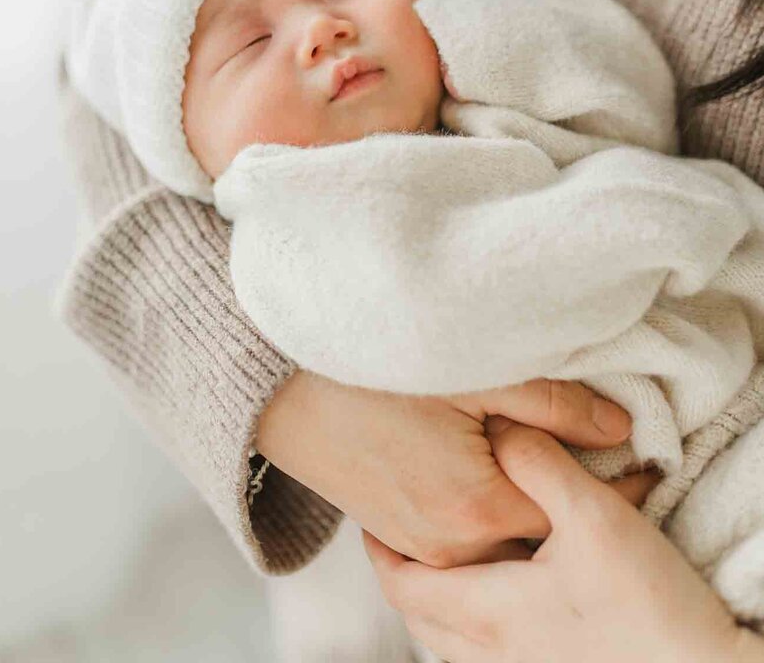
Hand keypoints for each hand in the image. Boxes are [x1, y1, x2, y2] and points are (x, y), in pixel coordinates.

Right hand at [257, 372, 650, 566]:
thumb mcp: (470, 373)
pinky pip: (463, 537)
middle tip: (600, 450)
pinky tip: (490, 467)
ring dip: (528, 504)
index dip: (613, 481)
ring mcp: (420, 545)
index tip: (643, 454)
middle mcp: (451, 546)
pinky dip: (489, 511)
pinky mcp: (395, 530)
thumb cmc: (366, 371)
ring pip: (501, 539)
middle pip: (538, 534)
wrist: (275, 387)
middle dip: (572, 497)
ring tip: (544, 454)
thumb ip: (553, 403)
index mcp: (477, 510)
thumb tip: (619, 427)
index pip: (574, 511)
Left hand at [365, 423, 761, 662]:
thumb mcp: (590, 515)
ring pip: (450, 639)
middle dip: (403, 574)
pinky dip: (472, 621)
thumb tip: (502, 430)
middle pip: (419, 616)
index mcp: (484, 609)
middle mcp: (490, 650)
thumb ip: (537, 464)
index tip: (373, 513)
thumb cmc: (644, 604)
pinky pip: (484, 652)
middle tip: (397, 534)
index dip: (378, 546)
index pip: (401, 582)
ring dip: (437, 599)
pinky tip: (503, 593)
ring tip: (445, 558)